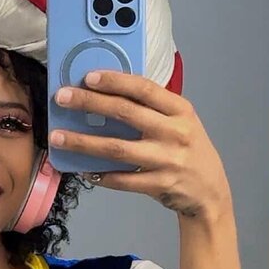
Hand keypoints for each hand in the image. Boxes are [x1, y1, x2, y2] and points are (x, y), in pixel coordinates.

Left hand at [49, 69, 231, 221]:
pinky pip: (123, 180)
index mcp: (180, 110)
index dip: (115, 81)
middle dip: (90, 103)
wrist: (210, 192)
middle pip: (125, 113)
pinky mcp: (160, 184)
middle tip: (62, 98)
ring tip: (59, 137)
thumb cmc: (188, 151)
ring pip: (117, 148)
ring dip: (84, 143)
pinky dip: (101, 175)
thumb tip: (107, 96)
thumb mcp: (180, 122)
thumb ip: (152, 109)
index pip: (144, 89)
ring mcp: (167, 160)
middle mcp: (175, 132)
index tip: (89, 76)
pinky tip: (84, 169)